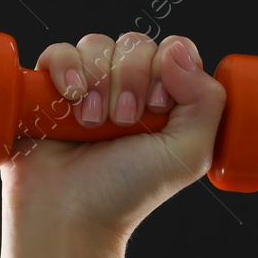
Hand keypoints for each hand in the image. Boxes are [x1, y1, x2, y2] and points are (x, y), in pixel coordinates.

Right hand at [0, 32, 226, 240]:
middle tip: (123, 122)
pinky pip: (59, 51)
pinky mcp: (50, 90)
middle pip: (136, 43)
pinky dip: (65, 68)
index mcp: (164, 101)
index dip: (166, 67)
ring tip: (93, 124)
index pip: (173, 50)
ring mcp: (88, 88)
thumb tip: (177, 52)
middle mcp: (127, 90)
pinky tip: (70, 98)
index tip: (157, 106)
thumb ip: (208, 102)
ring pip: (97, 44)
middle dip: (131, 79)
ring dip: (99, 80)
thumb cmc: (127, 193)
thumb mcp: (188, 154)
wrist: (70, 214)